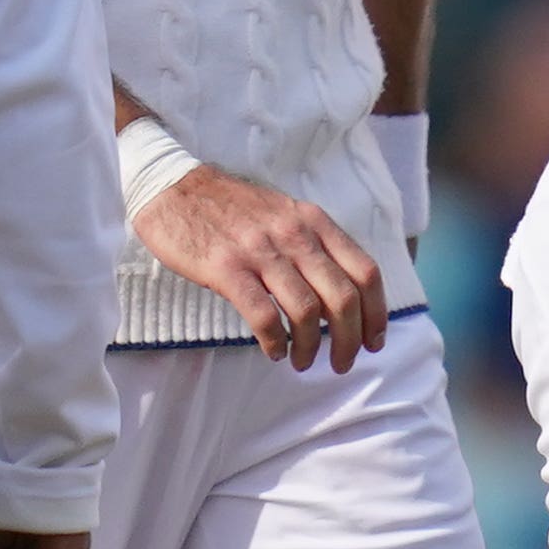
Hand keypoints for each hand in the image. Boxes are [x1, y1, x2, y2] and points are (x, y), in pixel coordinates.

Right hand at [132, 165, 389, 369]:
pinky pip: (263, 315)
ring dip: (311, 347)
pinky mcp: (226, 268)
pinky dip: (275, 342)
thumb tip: (340, 295)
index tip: (373, 341)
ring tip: (303, 362)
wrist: (172, 185)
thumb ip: (312, 247)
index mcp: (314, 222)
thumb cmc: (230, 208)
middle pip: (343, 298)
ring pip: (307, 311)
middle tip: (342, 363)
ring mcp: (260, 251)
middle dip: (349, 340)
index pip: (365, 272)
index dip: (376, 313)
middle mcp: (294, 235)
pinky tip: (274, 352)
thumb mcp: (284, 215)